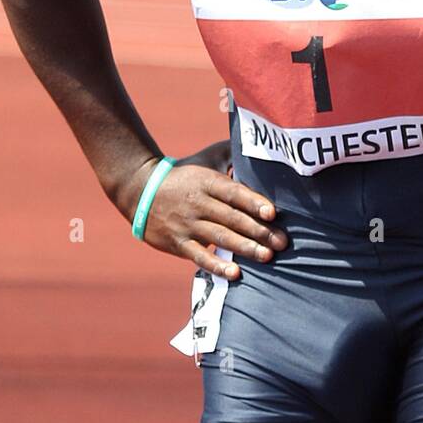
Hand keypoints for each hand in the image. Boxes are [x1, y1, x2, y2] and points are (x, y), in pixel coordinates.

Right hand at [121, 147, 286, 279]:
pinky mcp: (178, 242)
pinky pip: (199, 256)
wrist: (139, 189)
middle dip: (259, 231)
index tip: (273, 213)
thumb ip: (232, 154)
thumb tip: (260, 149)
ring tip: (267, 256)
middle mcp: (198, 203)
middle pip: (232, 218)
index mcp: (207, 182)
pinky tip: (234, 273)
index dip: (254, 202)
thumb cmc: (183, 173)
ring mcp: (187, 224)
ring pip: (220, 237)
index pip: (234, 192)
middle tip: (283, 242)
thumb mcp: (206, 159)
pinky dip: (216, 265)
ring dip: (245, 248)